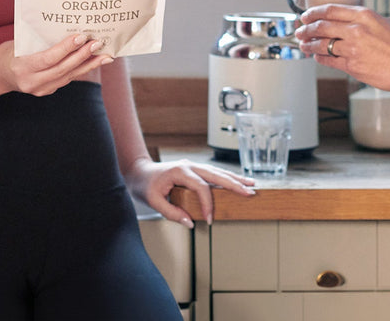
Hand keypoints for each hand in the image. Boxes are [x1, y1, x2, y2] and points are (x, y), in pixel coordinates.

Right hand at [0, 34, 113, 95]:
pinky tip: (94, 61)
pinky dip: (81, 69)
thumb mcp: (20, 43)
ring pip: (68, 76)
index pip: (49, 58)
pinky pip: (67, 79)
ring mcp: (39, 90)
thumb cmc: (9, 52)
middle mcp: (31, 82)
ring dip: (88, 65)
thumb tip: (68, 28)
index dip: (67, 48)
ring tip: (105, 55)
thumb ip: (41, 40)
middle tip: (98, 43)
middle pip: (62, 69)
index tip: (82, 37)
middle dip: (83, 56)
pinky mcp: (46, 91)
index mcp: (22, 67)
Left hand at [125, 158, 256, 227]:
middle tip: (249, 193)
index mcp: (180, 171)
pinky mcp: (194, 169)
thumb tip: (191, 223)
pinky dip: (227, 177)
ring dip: (235, 179)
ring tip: (251, 184)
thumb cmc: (144, 185)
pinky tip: (237, 181)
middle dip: (234, 184)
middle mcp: (189, 165)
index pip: (201, 187)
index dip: (208, 203)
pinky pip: (214, 173)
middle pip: (216, 174)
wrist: (138, 171)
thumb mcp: (153, 201)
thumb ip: (172, 213)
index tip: (210, 218)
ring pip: (218, 172)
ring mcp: (193, 166)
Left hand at [295, 3, 389, 90]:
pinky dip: (320, 57)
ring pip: (322, 44)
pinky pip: (329, 60)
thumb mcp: (386, 22)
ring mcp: (353, 49)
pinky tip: (317, 56)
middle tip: (300, 31)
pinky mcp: (353, 66)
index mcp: (364, 15)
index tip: (306, 16)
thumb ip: (367, 20)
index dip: (313, 13)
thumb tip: (352, 21)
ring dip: (309, 44)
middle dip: (306, 29)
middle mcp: (356, 30)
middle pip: (321, 26)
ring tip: (303, 45)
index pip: (330, 10)